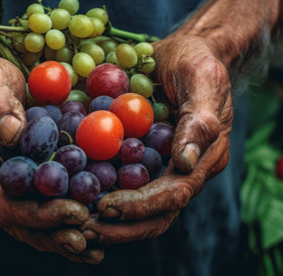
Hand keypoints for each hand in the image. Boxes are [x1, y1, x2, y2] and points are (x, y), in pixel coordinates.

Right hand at [0, 56, 102, 263]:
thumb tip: (12, 134)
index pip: (1, 201)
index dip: (37, 213)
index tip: (75, 212)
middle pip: (16, 222)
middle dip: (53, 233)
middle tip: (90, 240)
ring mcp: (2, 185)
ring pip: (28, 223)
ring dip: (60, 237)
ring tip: (94, 248)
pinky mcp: (20, 182)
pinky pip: (39, 208)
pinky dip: (62, 223)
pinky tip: (89, 233)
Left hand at [82, 36, 232, 243]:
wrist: (185, 52)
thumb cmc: (197, 61)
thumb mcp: (202, 80)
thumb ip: (200, 121)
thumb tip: (186, 163)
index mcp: (206, 158)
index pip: (174, 194)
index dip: (141, 205)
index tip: (106, 207)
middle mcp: (186, 170)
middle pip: (157, 214)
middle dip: (121, 225)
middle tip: (83, 229)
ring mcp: (166, 167)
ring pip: (142, 210)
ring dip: (111, 222)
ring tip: (76, 222)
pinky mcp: (148, 158)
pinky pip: (127, 184)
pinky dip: (105, 196)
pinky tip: (77, 198)